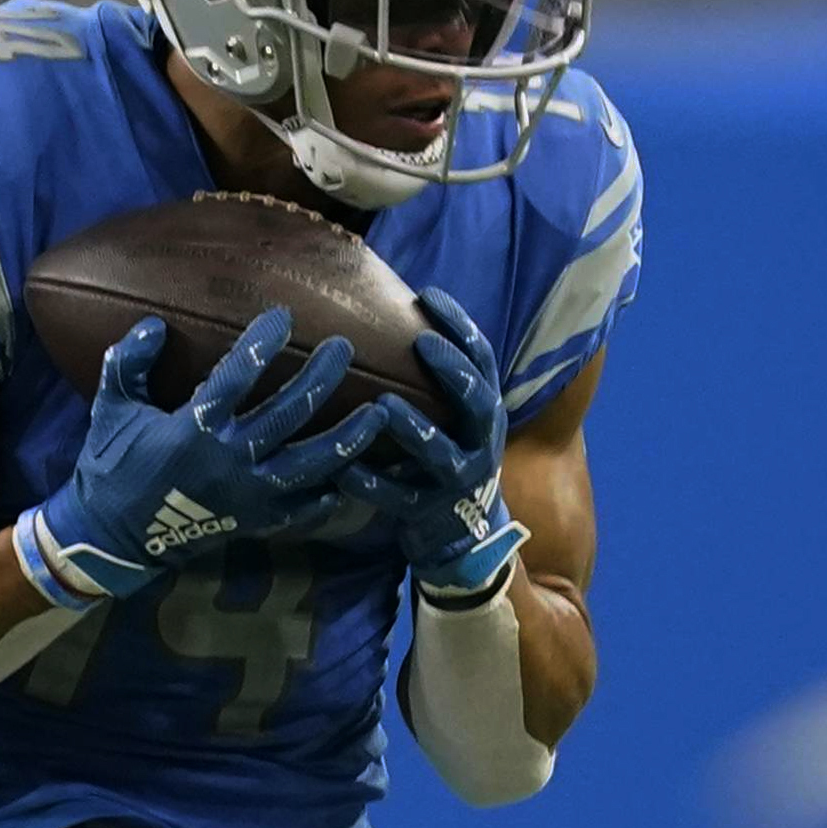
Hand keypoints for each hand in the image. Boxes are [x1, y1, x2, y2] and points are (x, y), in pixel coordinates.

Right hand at [14, 309, 369, 607]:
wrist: (110, 539)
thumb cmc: (109, 468)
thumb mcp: (111, 410)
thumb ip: (127, 364)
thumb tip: (153, 325)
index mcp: (193, 429)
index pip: (238, 375)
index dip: (263, 342)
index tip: (285, 317)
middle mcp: (228, 461)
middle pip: (289, 413)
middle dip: (320, 377)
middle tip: (344, 348)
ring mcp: (246, 495)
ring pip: (310, 464)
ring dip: (348, 438)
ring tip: (379, 412)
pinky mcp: (251, 522)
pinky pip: (301, 510)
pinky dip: (327, 496)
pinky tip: (348, 477)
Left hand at [347, 286, 526, 601]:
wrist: (463, 532)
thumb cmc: (445, 456)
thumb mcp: (453, 416)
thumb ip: (436, 377)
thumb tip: (392, 313)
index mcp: (484, 410)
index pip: (481, 358)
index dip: (459, 325)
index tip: (427, 294)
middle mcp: (480, 441)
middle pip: (474, 400)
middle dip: (451, 371)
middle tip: (421, 342)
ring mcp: (456, 480)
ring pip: (438, 453)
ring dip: (412, 428)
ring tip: (382, 405)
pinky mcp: (427, 512)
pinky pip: (397, 498)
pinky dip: (370, 484)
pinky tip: (342, 468)